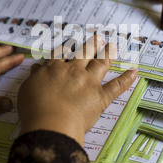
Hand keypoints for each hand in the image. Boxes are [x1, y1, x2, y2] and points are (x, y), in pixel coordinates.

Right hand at [17, 36, 138, 144]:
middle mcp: (73, 71)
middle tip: (98, 37)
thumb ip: (35, 77)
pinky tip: (135, 72)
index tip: (71, 41)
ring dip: (107, 53)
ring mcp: (89, 83)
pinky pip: (116, 86)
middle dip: (91, 44)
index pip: (61, 54)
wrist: (50, 125)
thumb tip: (37, 68)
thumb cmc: (34, 110)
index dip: (67, 47)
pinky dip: (127, 79)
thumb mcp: (27, 89)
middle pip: (83, 53)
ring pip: (100, 64)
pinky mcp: (100, 97)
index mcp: (54, 69)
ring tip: (112, 46)